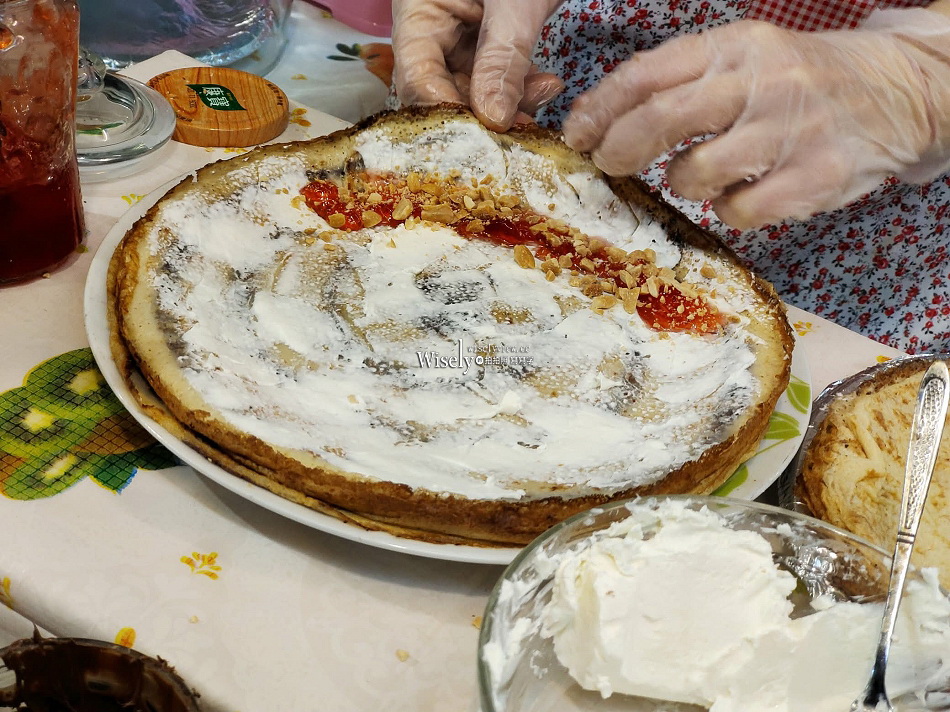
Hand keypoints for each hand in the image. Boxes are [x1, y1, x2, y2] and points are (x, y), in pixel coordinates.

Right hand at [392, 0, 563, 130]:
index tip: (482, 131)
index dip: (445, 110)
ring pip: (472, 92)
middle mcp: (431, 31)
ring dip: (508, 104)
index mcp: (417, 13)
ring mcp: (458, 38)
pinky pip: (496, 80)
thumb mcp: (513, 3)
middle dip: (482, 115)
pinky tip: (547, 85)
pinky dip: (521, 89)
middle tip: (521, 129)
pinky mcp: (486, 44)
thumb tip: (494, 118)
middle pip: (442, 93)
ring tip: (544, 94)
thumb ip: (501, 58)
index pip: (416, 78)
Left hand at [563, 10, 949, 228]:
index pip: (648, 74)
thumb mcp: (746, 57)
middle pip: (661, 119)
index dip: (600, 108)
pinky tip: (743, 192)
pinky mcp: (814, 178)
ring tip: (702, 173)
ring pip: (695, 173)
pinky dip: (727, 210)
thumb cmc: (802, 81)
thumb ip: (684, 80)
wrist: (897, 92)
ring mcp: (790, 131)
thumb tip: (608, 118)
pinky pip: (737, 211)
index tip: (579, 133)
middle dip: (620, 149)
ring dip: (683, 182)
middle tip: (609, 163)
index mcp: (736, 46)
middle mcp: (762, 82)